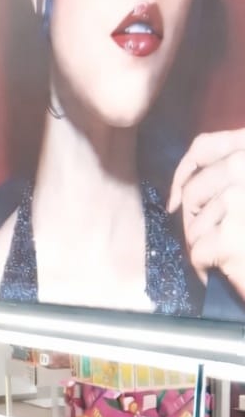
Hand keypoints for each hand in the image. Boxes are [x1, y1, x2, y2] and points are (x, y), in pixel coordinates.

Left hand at [169, 129, 244, 297]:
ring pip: (192, 220)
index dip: (184, 170)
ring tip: (228, 254)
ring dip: (201, 243)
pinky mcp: (231, 237)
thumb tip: (185, 183)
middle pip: (194, 187)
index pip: (205, 145)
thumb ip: (227, 171)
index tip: (178, 196)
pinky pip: (197, 249)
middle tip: (209, 237)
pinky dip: (204, 266)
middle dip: (192, 216)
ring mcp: (242, 197)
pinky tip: (223, 270)